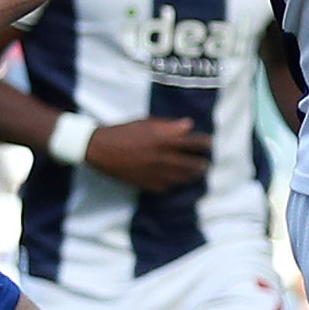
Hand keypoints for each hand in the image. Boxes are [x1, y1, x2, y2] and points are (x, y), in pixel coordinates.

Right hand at [82, 116, 216, 191]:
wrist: (99, 148)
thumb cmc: (124, 131)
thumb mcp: (147, 122)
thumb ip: (169, 125)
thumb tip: (189, 125)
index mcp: (164, 140)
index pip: (194, 143)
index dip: (205, 144)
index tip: (209, 144)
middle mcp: (163, 157)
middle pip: (193, 165)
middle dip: (202, 164)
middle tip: (206, 164)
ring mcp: (155, 172)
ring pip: (183, 178)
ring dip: (191, 176)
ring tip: (195, 173)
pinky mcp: (146, 183)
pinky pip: (166, 187)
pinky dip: (173, 184)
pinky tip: (175, 181)